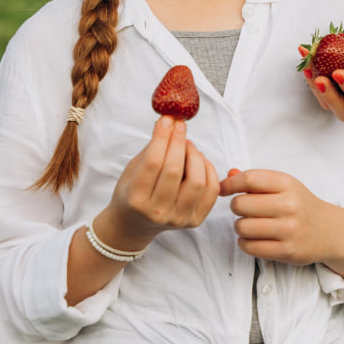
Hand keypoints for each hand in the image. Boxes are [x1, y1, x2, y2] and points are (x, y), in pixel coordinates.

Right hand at [96, 117, 219, 249]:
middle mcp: (157, 212)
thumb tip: (170, 122)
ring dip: (195, 156)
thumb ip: (151, 149)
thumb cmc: (133, 192)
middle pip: (174, 170)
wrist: (136, 223)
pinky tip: (199, 161)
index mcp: (136, 199)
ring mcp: (178, 219)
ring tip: (188, 146)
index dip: (162, 137)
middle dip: (179, 142)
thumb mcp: (133, 170)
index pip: (153, 162)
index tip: (167, 119)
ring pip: (197, 181)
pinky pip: (211, 190)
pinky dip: (208, 170)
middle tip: (179, 126)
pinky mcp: (195, 220)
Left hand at [219, 170, 343, 281]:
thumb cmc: (302, 205)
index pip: (249, 179)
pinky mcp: (287, 251)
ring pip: (242, 227)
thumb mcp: (284, 186)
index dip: (230, 184)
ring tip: (251, 225)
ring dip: (240, 226)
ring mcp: (289, 230)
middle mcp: (290, 205)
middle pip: (241, 204)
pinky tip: (255, 238)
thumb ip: (256, 180)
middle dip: (237, 207)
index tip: (224, 189)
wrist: (331, 231)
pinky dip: (245, 242)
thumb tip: (228, 175)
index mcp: (288, 184)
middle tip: (245, 210)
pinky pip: (249, 247)